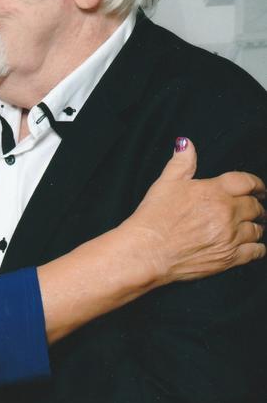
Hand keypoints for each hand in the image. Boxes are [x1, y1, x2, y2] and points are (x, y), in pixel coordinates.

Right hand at [125, 138, 264, 285]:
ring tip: (251, 227)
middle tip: (256, 208)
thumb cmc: (153, 219)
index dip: (256, 184)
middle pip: (255, 206)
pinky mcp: (228, 258)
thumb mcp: (165, 183)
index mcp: (214, 192)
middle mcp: (227, 213)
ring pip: (256, 229)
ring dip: (256, 227)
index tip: (259, 187)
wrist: (147, 252)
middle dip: (256, 205)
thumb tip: (186, 144)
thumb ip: (181, 162)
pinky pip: (255, 252)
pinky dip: (257, 248)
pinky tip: (253, 246)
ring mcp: (230, 237)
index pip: (247, 182)